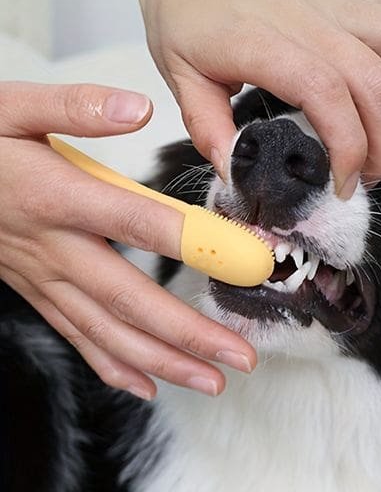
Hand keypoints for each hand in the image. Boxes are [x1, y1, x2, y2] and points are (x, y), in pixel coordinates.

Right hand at [0, 82, 255, 398]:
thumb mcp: (15, 108)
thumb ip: (77, 107)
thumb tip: (138, 107)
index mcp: (56, 197)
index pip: (136, 222)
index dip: (195, 243)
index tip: (246, 260)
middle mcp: (54, 249)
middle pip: (130, 299)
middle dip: (190, 333)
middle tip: (241, 356)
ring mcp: (45, 278)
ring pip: (109, 331)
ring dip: (164, 361)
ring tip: (212, 381)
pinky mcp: (38, 293)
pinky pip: (78, 338)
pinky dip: (115, 366)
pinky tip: (148, 384)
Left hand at [120, 0, 380, 197]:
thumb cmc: (186, 13)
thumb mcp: (180, 78)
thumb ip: (208, 129)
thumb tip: (234, 171)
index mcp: (267, 43)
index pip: (329, 98)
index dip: (350, 150)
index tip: (345, 183)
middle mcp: (312, 17)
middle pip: (376, 83)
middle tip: (370, 173)